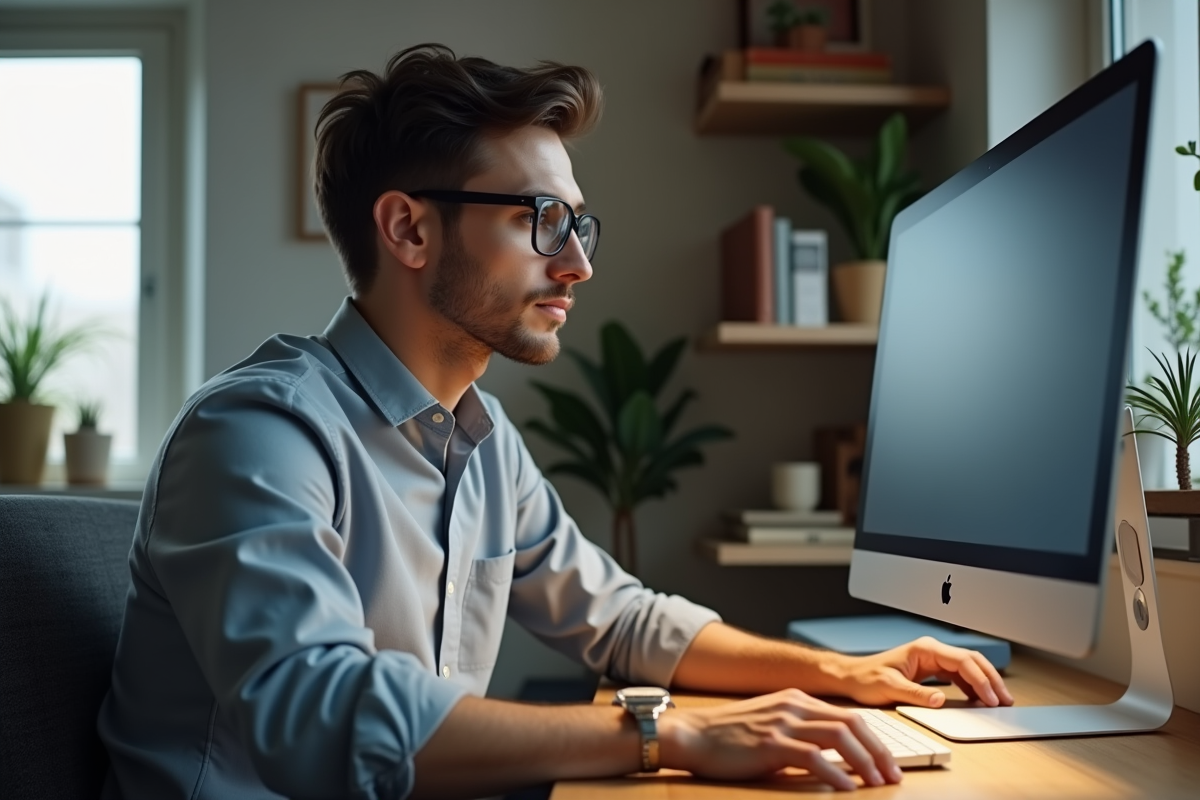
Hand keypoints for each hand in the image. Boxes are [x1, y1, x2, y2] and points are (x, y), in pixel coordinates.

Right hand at [657, 688, 903, 790]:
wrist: (693, 735)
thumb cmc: (729, 736)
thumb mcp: (771, 725)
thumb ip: (800, 734)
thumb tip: (832, 760)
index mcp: (797, 699)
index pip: (849, 716)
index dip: (874, 741)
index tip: (888, 764)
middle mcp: (794, 706)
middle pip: (852, 723)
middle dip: (879, 751)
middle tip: (893, 776)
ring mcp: (783, 723)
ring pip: (839, 737)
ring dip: (865, 762)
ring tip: (877, 783)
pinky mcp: (771, 743)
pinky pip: (814, 757)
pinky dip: (836, 774)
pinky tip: (846, 789)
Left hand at [832, 636, 1014, 708]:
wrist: (851, 677)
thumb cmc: (866, 678)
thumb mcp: (890, 687)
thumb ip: (916, 693)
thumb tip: (941, 699)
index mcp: (925, 649)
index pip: (962, 661)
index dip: (980, 680)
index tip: (991, 698)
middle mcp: (932, 651)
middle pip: (972, 661)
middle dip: (991, 679)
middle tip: (1005, 699)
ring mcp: (933, 660)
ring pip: (968, 668)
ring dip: (985, 683)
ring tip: (999, 702)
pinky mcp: (932, 671)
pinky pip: (959, 677)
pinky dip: (972, 688)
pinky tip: (980, 701)